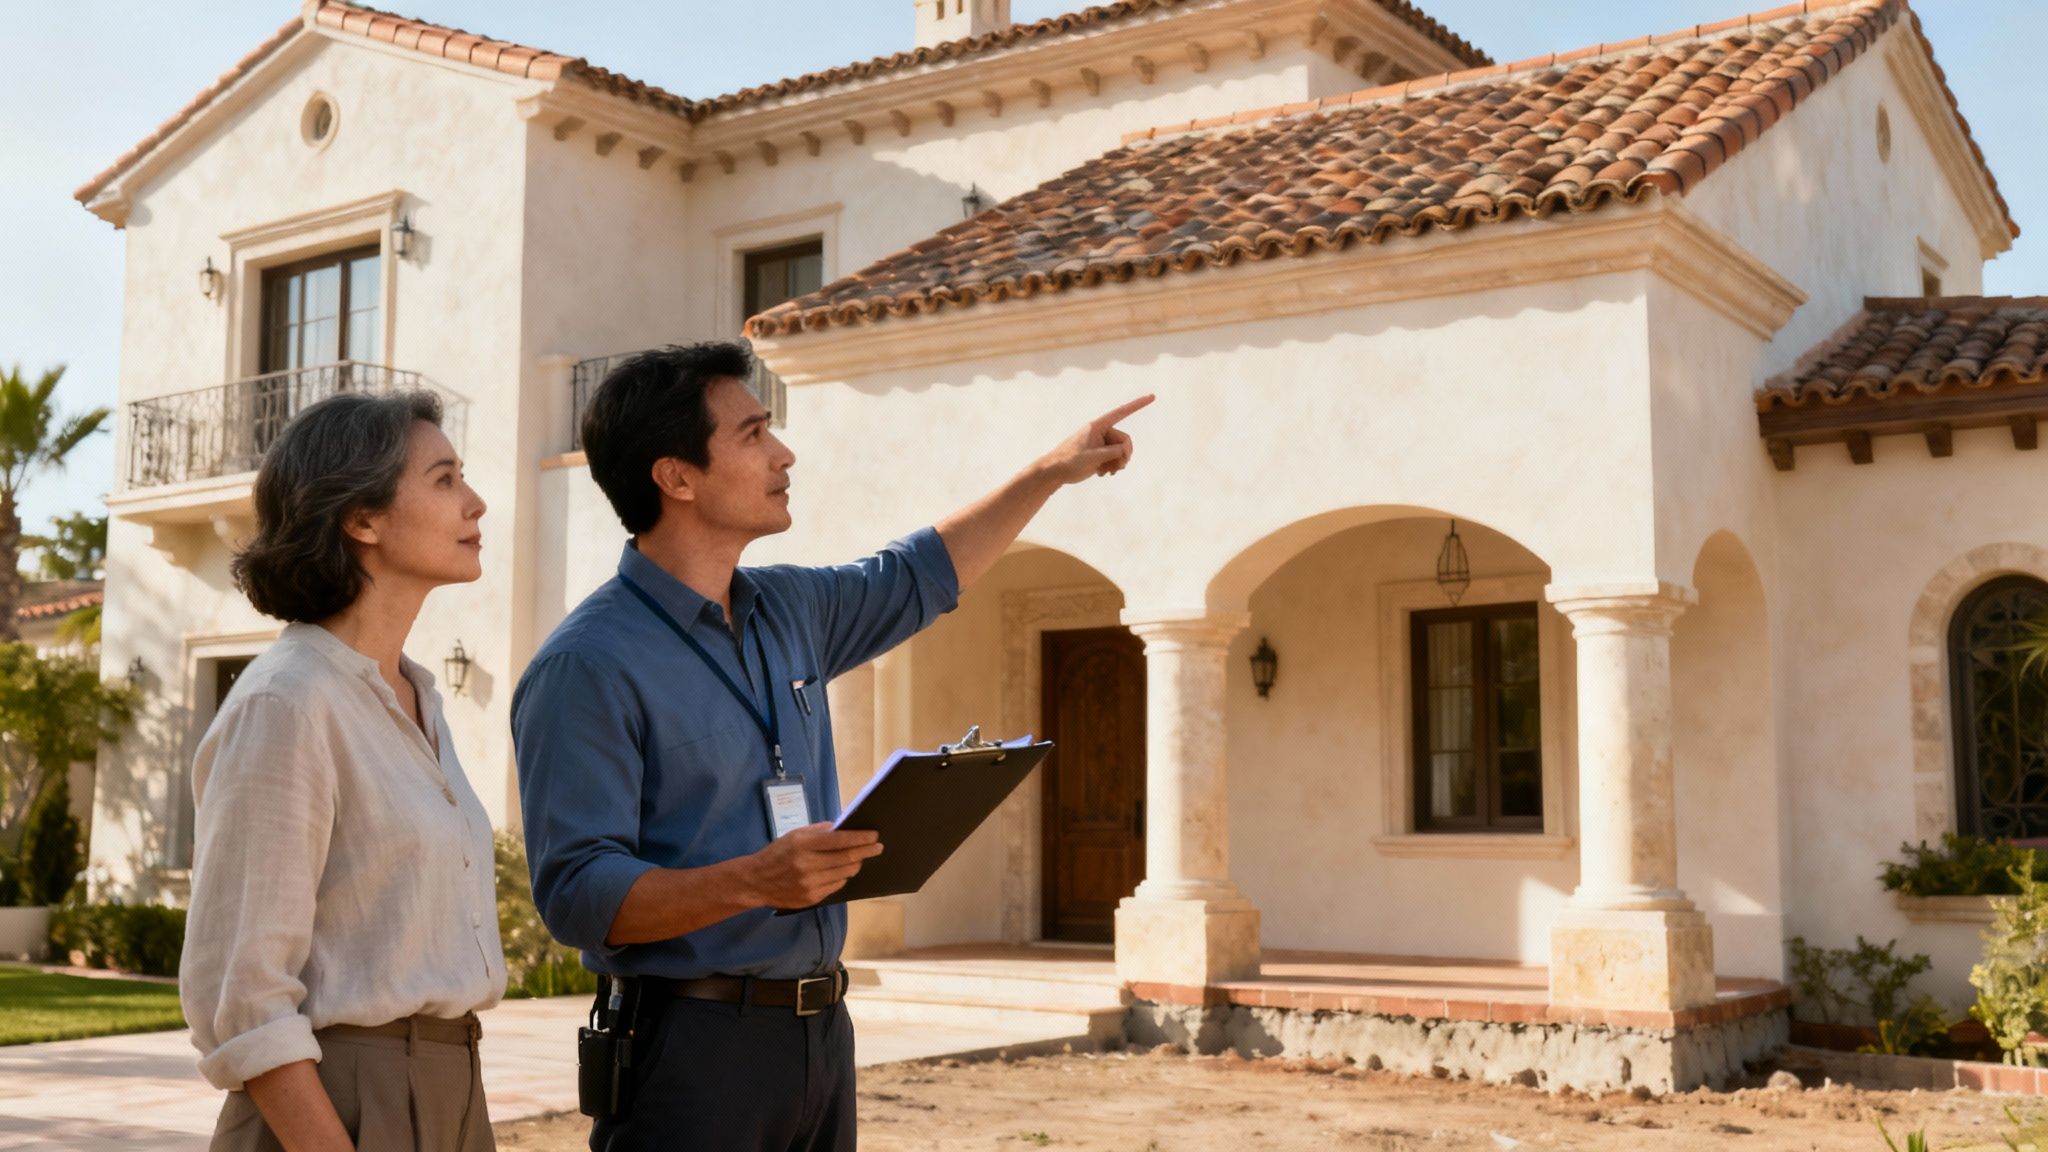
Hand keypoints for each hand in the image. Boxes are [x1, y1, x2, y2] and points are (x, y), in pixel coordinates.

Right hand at [746, 824, 883, 908]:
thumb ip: (819, 831)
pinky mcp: (812, 898)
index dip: (860, 838)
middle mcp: (808, 864)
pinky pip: (837, 885)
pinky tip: (841, 870)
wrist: (756, 881)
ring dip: (856, 864)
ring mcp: (810, 883)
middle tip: (878, 847)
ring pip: (845, 873)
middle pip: (847, 858)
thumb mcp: (794, 835)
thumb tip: (842, 829)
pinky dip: (843, 876)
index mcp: (803, 844)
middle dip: (866, 851)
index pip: (839, 840)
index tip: (874, 835)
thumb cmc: (777, 854)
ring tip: (859, 858)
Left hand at [1034, 395, 1154, 484]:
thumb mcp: (1092, 457)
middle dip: (1124, 455)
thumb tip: (1123, 451)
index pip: (1121, 412)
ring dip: (1118, 463)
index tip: (1152, 396)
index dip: (1137, 405)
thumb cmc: (1069, 461)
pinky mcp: (1099, 454)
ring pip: (1121, 451)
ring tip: (1107, 472)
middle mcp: (1101, 432)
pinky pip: (1114, 458)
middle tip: (1118, 467)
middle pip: (1124, 440)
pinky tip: (1103, 474)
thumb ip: (1111, 452)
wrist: (1054, 472)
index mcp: (1098, 426)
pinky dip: (1112, 467)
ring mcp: (1100, 443)